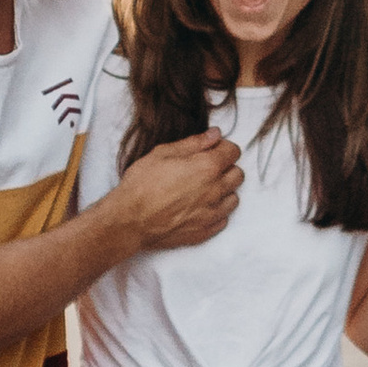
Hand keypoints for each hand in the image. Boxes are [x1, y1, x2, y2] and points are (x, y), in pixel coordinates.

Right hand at [118, 128, 241, 251]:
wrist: (129, 220)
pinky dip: (215, 211)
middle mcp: (215, 190)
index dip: (222, 148)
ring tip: (202, 189)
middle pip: (237, 174)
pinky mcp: (204, 231)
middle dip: (226, 168)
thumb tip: (214, 135)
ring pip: (233, 198)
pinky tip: (199, 207)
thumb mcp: (163, 153)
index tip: (210, 150)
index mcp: (207, 167)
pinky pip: (223, 219)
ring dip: (223, 191)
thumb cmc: (142, 185)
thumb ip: (193, 143)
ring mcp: (211, 213)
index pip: (234, 152)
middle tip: (205, 168)